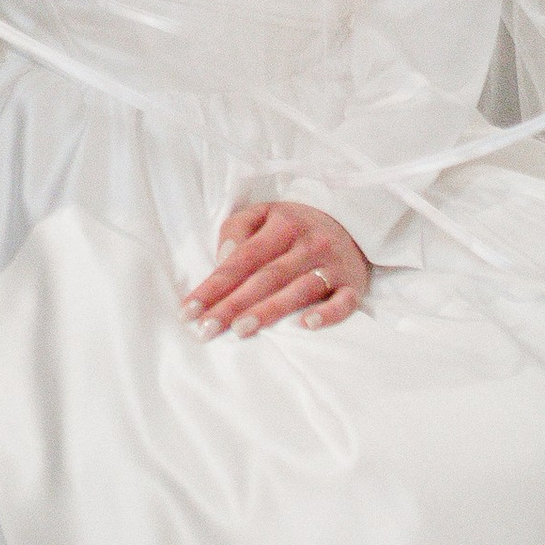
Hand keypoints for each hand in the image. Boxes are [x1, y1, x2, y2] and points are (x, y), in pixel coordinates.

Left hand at [184, 200, 368, 337]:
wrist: (355, 223)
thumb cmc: (296, 225)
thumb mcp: (264, 214)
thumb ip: (237, 229)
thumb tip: (223, 258)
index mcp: (283, 225)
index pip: (242, 258)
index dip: (214, 285)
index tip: (189, 310)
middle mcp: (309, 244)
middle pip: (266, 277)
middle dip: (233, 305)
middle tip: (206, 329)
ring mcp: (333, 265)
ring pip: (300, 290)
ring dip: (270, 311)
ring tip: (240, 330)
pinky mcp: (353, 285)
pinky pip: (344, 302)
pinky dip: (328, 314)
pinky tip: (307, 326)